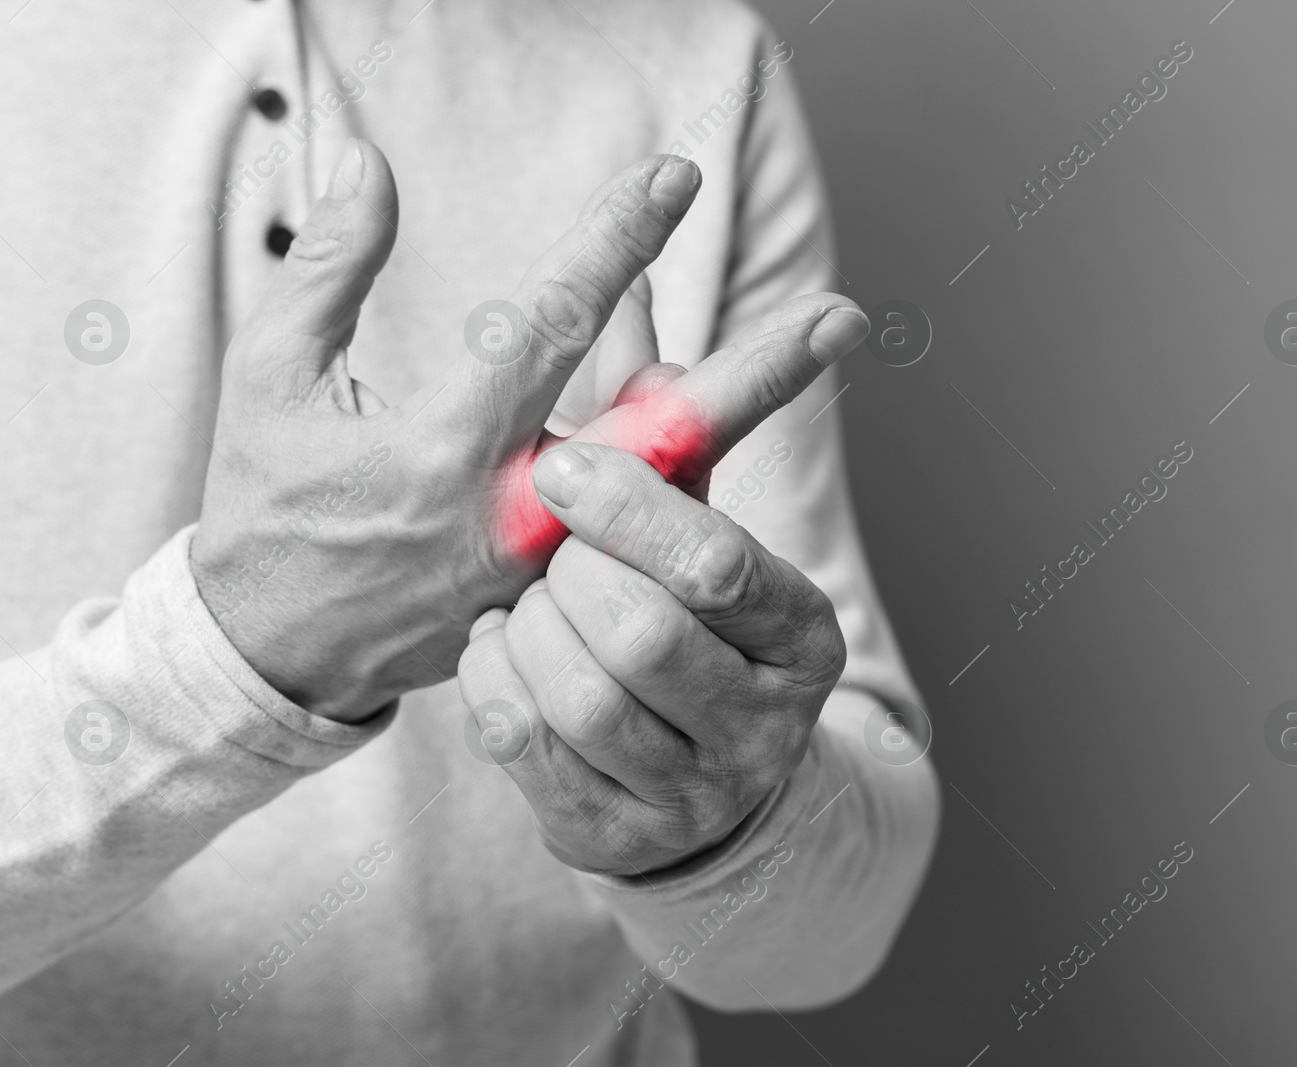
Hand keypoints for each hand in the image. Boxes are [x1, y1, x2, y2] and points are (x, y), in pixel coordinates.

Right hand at [190, 138, 865, 722]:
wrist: (275, 651)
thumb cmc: (270, 502)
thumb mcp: (270, 376)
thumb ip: (327, 266)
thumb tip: (372, 160)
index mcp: (440, 448)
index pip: (549, 328)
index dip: (614, 246)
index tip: (672, 179)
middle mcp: (511, 514)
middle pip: (658, 438)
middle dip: (758, 373)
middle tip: (842, 319)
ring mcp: (544, 570)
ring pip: (665, 490)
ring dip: (739, 409)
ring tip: (817, 337)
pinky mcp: (555, 600)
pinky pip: (640, 533)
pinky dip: (686, 465)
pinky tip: (724, 407)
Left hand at [456, 437, 854, 875]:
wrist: (686, 773)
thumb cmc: (683, 618)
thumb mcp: (693, 528)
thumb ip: (669, 433)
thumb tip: (638, 314)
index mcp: (804, 635)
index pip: (717, 566)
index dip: (631, 511)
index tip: (563, 465)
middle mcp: (766, 726)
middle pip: (642, 635)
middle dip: (572, 576)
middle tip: (548, 549)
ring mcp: (694, 795)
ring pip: (581, 699)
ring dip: (531, 631)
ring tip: (528, 600)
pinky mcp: (617, 838)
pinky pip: (525, 746)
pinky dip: (493, 678)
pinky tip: (501, 645)